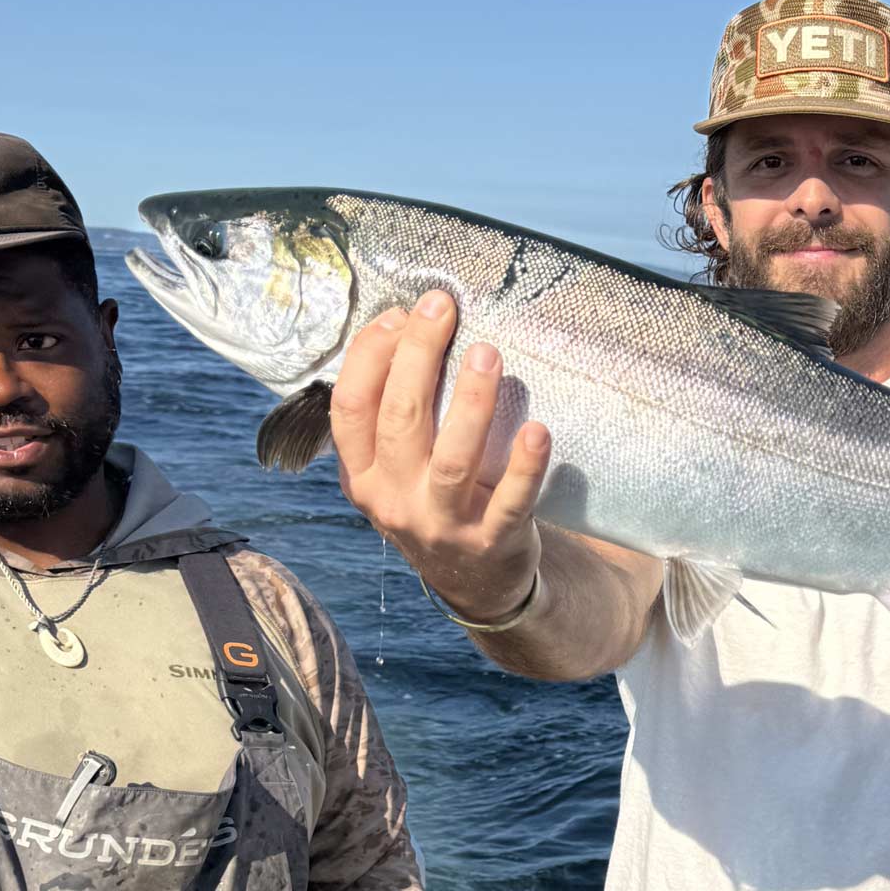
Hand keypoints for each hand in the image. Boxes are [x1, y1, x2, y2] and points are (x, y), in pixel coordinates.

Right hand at [329, 289, 551, 622]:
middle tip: (442, 307)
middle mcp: (395, 501)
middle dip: (418, 357)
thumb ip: (393, 414)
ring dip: (471, 403)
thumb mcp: (395, 469)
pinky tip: (539, 430)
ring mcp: (443, 524)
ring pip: (452, 459)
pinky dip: (525, 466)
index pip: (350, 408)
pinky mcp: (494, 540)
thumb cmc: (434, 500)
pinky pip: (511, 500)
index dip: (369, 356)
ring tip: (488, 353)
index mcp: (362, 476)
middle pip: (400, 420)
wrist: (475, 583)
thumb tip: (407, 324)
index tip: (398, 313)